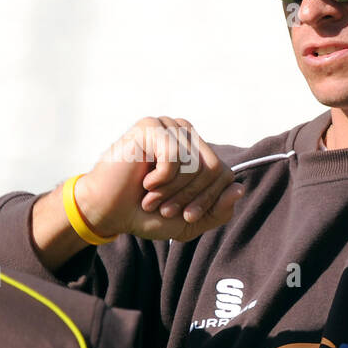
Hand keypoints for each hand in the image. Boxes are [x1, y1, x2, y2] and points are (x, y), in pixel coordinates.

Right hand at [77, 117, 242, 241]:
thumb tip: (239, 188)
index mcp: (199, 151)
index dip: (208, 201)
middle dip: (190, 197)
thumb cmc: (146, 214)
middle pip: (214, 169)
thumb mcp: (189, 221)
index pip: (225, 174)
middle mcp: (186, 134)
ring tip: (152, 195)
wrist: (108, 211)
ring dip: (172, 191)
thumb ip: (218, 211)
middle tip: (164, 207)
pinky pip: (174, 157)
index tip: (185, 215)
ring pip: (194, 164)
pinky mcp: (150, 126)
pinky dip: (161, 179)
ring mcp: (168, 126)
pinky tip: (144, 180)